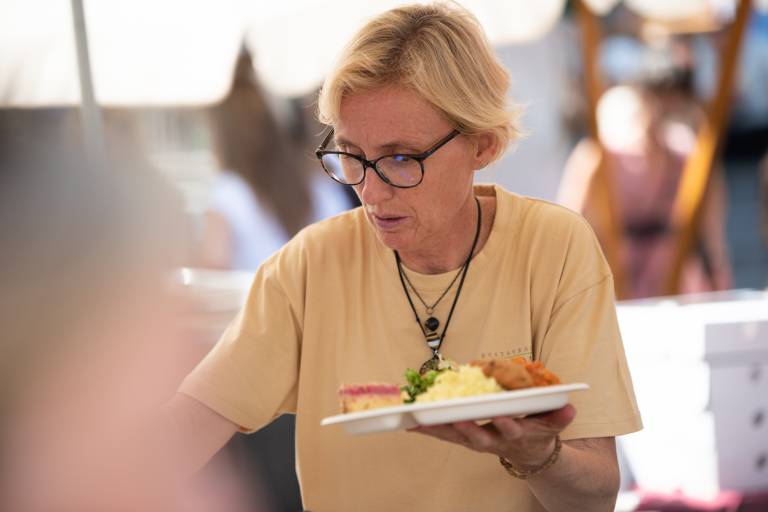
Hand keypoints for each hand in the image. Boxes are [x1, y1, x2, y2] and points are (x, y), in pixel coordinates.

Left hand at [409, 404, 575, 466]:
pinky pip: (444, 433)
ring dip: (436, 429)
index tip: (502, 415)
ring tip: (416, 421)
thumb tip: (570, 408)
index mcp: (516, 435)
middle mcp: (493, 441)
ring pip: (455, 436)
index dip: (506, 424)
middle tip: (452, 417)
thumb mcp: (554, 426)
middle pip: (476, 436)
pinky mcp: (464, 438)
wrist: (530, 454)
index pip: (512, 430)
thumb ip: (560, 417)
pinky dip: (428, 428)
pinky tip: (409, 422)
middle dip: (464, 428)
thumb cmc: (539, 432)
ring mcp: (476, 441)